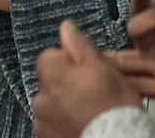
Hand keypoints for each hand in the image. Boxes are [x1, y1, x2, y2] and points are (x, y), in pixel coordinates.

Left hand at [34, 20, 141, 137]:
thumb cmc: (113, 107)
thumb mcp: (105, 68)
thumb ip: (81, 46)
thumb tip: (66, 27)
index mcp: (53, 75)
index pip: (48, 57)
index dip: (67, 61)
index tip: (85, 70)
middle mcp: (41, 98)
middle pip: (49, 82)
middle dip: (64, 85)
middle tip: (90, 93)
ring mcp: (42, 123)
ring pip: (50, 106)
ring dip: (62, 106)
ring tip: (86, 113)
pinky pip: (51, 127)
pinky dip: (62, 126)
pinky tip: (80, 126)